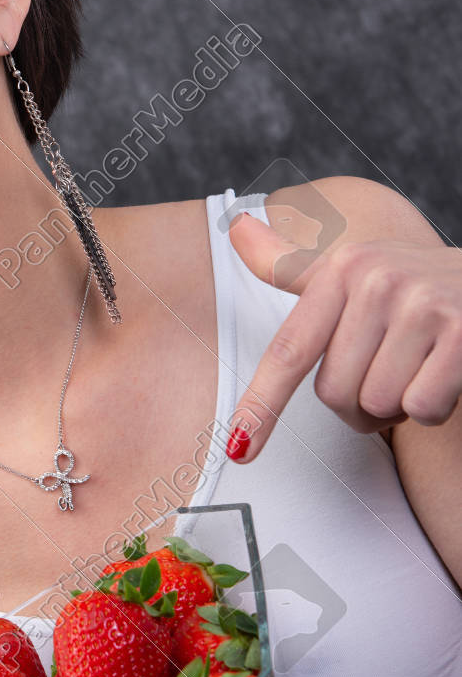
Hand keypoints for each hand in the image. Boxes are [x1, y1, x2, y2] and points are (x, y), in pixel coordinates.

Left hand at [224, 212, 461, 462]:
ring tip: (421, 369)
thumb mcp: (356, 268)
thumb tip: (236, 228)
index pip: (290, 350)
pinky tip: (448, 375)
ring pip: (378, 405)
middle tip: (391, 372)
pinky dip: (434, 408)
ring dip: (399, 407)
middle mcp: (378, 279)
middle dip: (361, 404)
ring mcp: (422, 304)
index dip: (261, 403)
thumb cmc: (419, 286)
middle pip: (334, 394)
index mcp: (343, 267)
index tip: (237, 447)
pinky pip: (421, 408)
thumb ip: (292, 263)